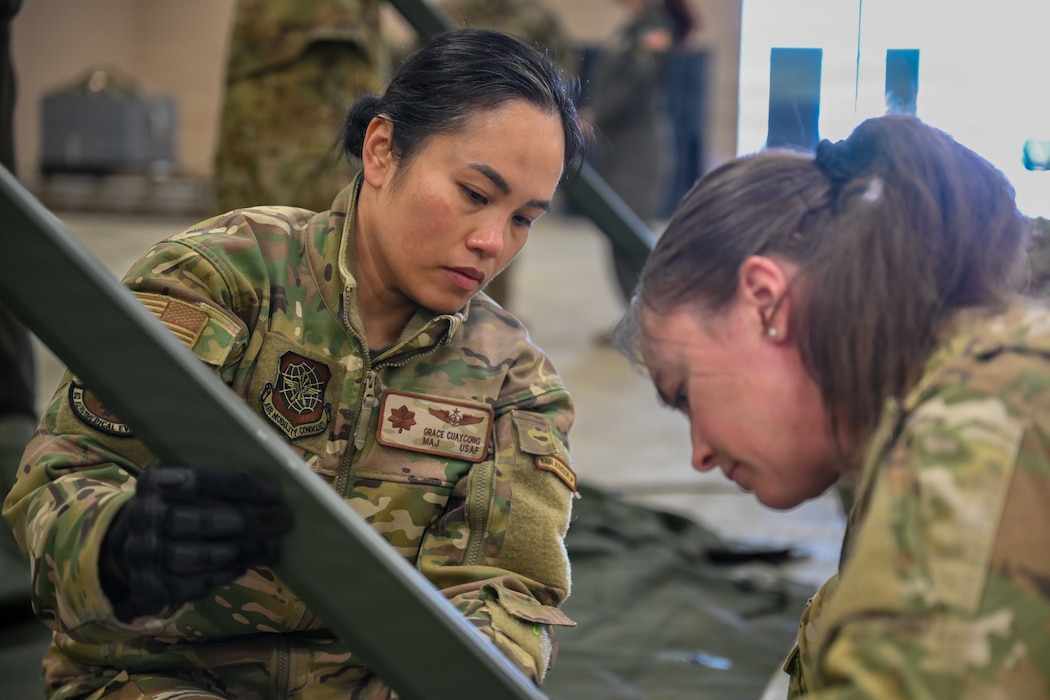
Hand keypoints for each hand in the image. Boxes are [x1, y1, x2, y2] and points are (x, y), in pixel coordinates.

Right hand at [100, 464, 290, 618]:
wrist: (134, 546)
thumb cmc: (177, 508)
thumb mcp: (187, 488)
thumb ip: (219, 485)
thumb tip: (270, 491)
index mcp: (155, 483)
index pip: (201, 481)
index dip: (242, 486)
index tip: (274, 491)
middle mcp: (142, 517)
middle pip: (200, 521)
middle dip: (247, 521)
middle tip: (282, 520)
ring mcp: (142, 554)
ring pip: (197, 556)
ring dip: (240, 552)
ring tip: (270, 546)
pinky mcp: (149, 586)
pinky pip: (192, 585)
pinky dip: (222, 575)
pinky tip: (244, 565)